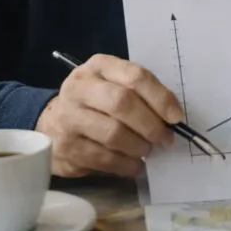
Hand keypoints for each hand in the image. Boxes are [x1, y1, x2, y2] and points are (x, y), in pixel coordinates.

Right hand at [35, 54, 181, 177]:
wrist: (54, 122)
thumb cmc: (98, 102)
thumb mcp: (117, 85)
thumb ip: (142, 94)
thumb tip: (173, 117)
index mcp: (99, 66)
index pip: (135, 76)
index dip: (160, 97)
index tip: (176, 117)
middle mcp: (79, 87)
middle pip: (122, 103)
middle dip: (150, 124)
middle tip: (165, 138)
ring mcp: (68, 117)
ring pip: (112, 133)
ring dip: (138, 146)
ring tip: (147, 150)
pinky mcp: (64, 146)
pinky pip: (102, 158)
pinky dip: (125, 164)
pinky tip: (134, 164)